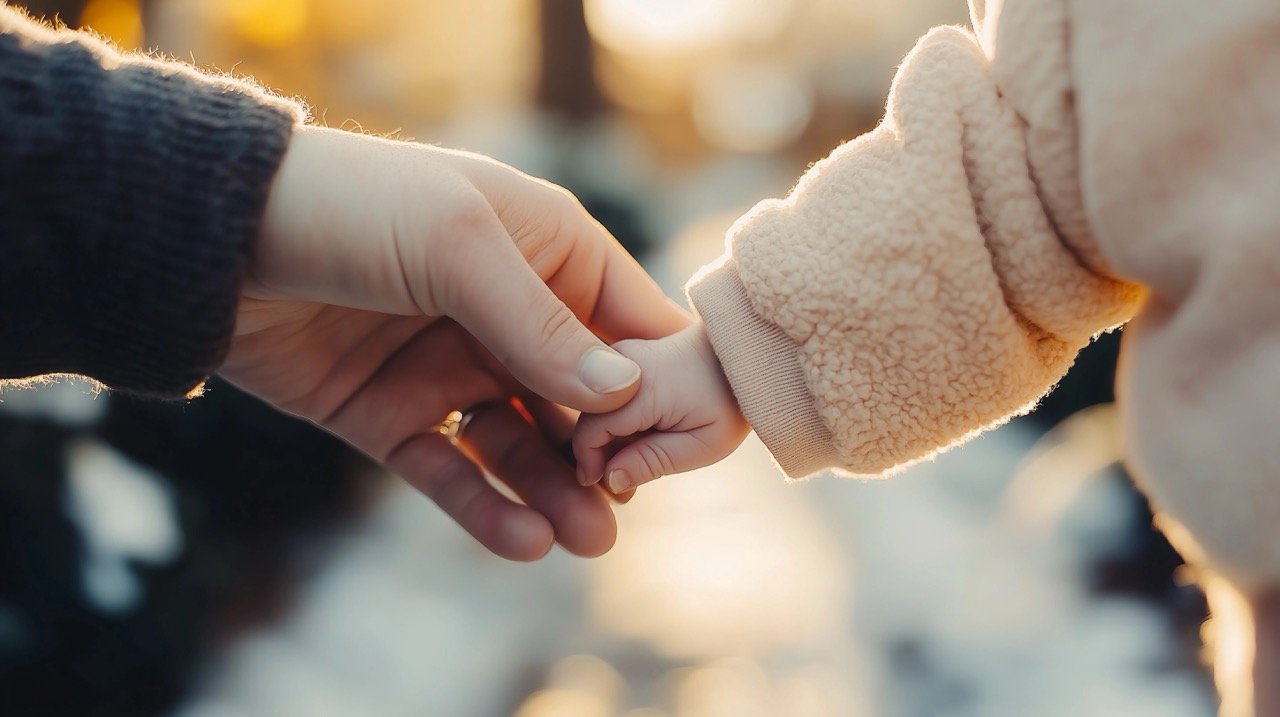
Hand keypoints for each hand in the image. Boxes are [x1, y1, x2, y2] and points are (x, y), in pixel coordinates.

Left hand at [220, 126, 690, 559]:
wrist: (210, 235)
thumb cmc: (351, 206)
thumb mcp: (457, 246)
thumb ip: (541, 323)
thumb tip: (624, 392)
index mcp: (545, 251)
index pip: (629, 321)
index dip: (660, 379)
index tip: (679, 438)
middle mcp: (507, 313)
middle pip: (581, 398)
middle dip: (606, 452)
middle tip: (622, 505)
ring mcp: (450, 368)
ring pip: (522, 443)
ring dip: (556, 490)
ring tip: (588, 538)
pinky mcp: (393, 415)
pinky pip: (452, 470)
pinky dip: (485, 506)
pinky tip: (522, 540)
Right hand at [573, 323, 748, 493]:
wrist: (747, 355)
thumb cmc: (732, 402)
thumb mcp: (701, 444)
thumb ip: (652, 462)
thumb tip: (609, 480)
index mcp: (639, 385)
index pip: (589, 431)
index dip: (589, 463)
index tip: (604, 485)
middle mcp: (622, 360)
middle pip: (588, 417)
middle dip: (597, 453)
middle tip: (621, 483)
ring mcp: (622, 353)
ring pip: (594, 405)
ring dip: (607, 436)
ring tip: (634, 463)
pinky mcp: (626, 354)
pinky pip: (605, 392)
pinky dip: (616, 419)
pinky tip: (639, 439)